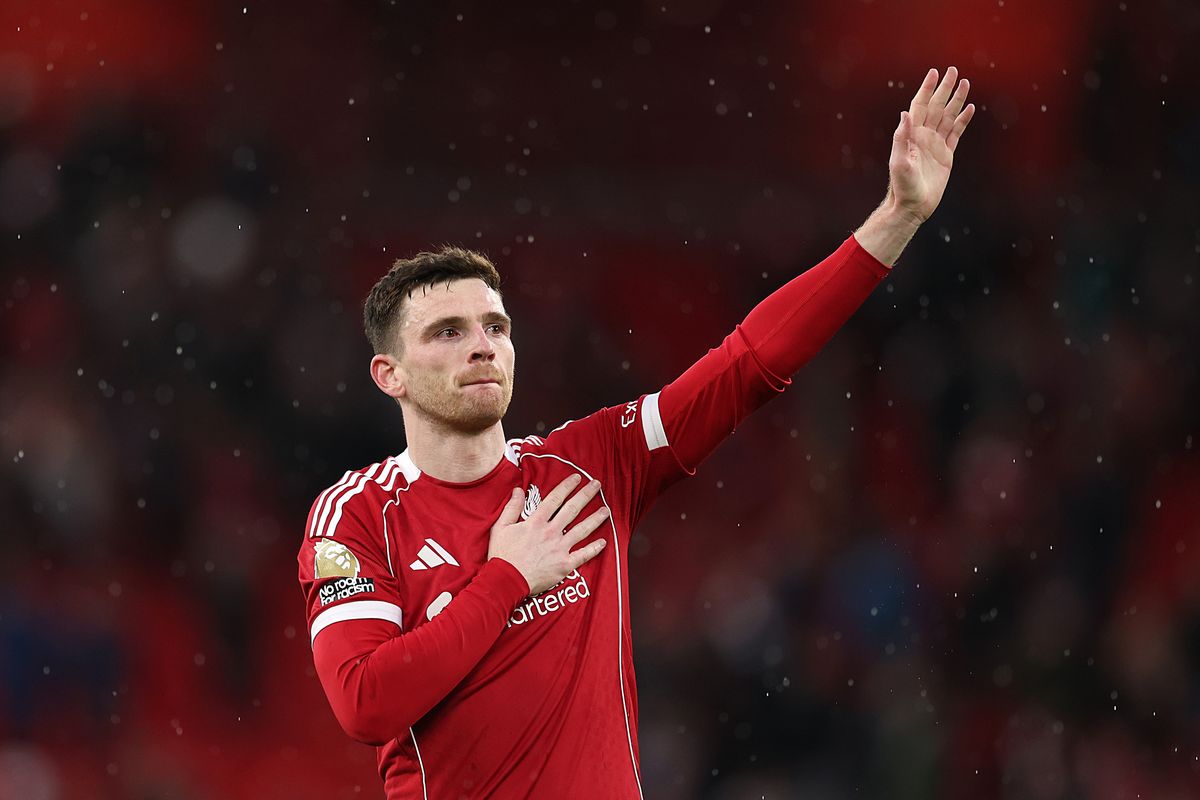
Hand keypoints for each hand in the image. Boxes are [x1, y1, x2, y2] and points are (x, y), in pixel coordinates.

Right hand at [487, 474, 609, 595]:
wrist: (507, 581)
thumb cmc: (503, 555)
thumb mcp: (501, 527)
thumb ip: (512, 507)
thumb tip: (519, 490)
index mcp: (536, 522)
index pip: (555, 499)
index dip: (567, 486)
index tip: (577, 478)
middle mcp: (551, 532)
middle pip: (572, 510)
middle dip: (586, 495)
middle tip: (597, 485)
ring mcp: (559, 549)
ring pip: (582, 530)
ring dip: (595, 519)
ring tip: (606, 511)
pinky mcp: (564, 565)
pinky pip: (583, 555)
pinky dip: (594, 549)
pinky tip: (603, 542)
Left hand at [888, 66, 975, 222]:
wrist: (912, 206)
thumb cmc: (902, 186)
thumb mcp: (899, 162)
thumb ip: (902, 138)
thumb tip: (906, 113)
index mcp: (912, 135)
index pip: (920, 106)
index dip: (927, 89)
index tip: (934, 73)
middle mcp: (924, 136)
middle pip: (936, 107)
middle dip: (944, 89)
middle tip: (953, 71)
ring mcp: (935, 145)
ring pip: (948, 117)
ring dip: (956, 100)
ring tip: (965, 83)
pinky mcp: (946, 155)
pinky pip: (956, 133)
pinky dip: (963, 120)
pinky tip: (969, 108)